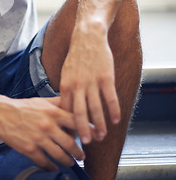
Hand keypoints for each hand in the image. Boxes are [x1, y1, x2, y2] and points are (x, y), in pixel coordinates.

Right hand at [0, 96, 84, 170]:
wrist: (1, 114)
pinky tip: (55, 167)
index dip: (89, 129)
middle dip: (80, 152)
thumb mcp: (42, 101)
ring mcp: (38, 139)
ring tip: (71, 162)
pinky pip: (45, 162)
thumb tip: (75, 101)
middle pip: (71, 143)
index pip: (77, 121)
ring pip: (60, 155)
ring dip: (68, 161)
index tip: (97, 136)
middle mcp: (48, 126)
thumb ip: (59, 102)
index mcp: (53, 112)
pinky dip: (52, 167)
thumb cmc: (23, 107)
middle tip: (83, 155)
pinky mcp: (29, 149)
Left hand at [60, 25, 120, 144]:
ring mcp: (92, 81)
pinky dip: (113, 111)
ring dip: (100, 124)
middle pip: (79, 113)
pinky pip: (110, 98)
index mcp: (65, 85)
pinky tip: (116, 120)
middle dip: (83, 131)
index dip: (68, 125)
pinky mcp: (106, 77)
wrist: (88, 36)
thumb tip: (65, 110)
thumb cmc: (77, 56)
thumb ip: (67, 90)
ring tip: (102, 135)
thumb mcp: (65, 72)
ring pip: (96, 108)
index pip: (65, 111)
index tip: (71, 138)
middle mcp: (77, 85)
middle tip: (87, 143)